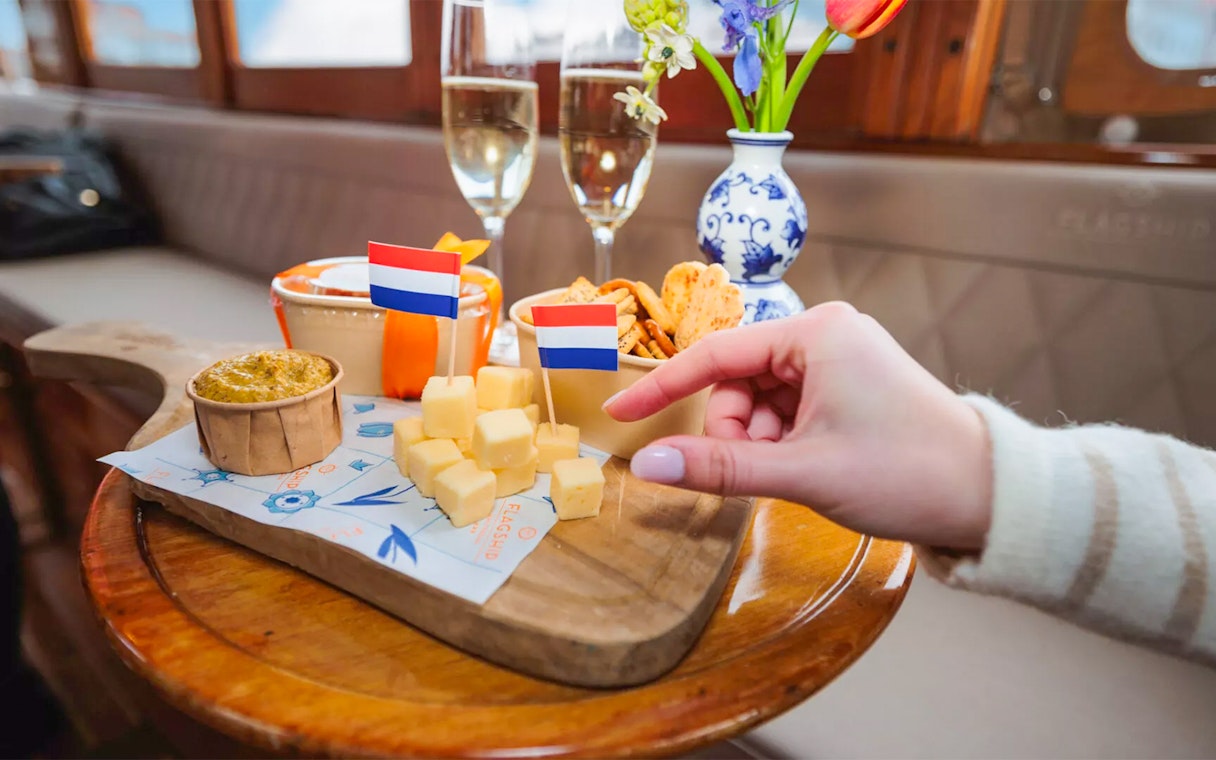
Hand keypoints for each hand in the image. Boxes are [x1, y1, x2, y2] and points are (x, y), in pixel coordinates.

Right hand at [604, 302, 992, 549]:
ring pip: (758, 402)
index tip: (619, 412)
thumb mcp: (802, 472)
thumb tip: (647, 465)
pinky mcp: (847, 386)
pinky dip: (780, 443)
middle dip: (735, 433)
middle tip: (764, 472)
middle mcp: (825, 335)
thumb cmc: (908, 471)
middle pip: (736, 383)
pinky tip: (806, 466)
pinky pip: (785, 410)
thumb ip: (718, 468)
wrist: (987, 495)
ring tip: (797, 473)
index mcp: (816, 333)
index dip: (661, 387)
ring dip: (759, 443)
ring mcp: (838, 360)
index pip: (714, 355)